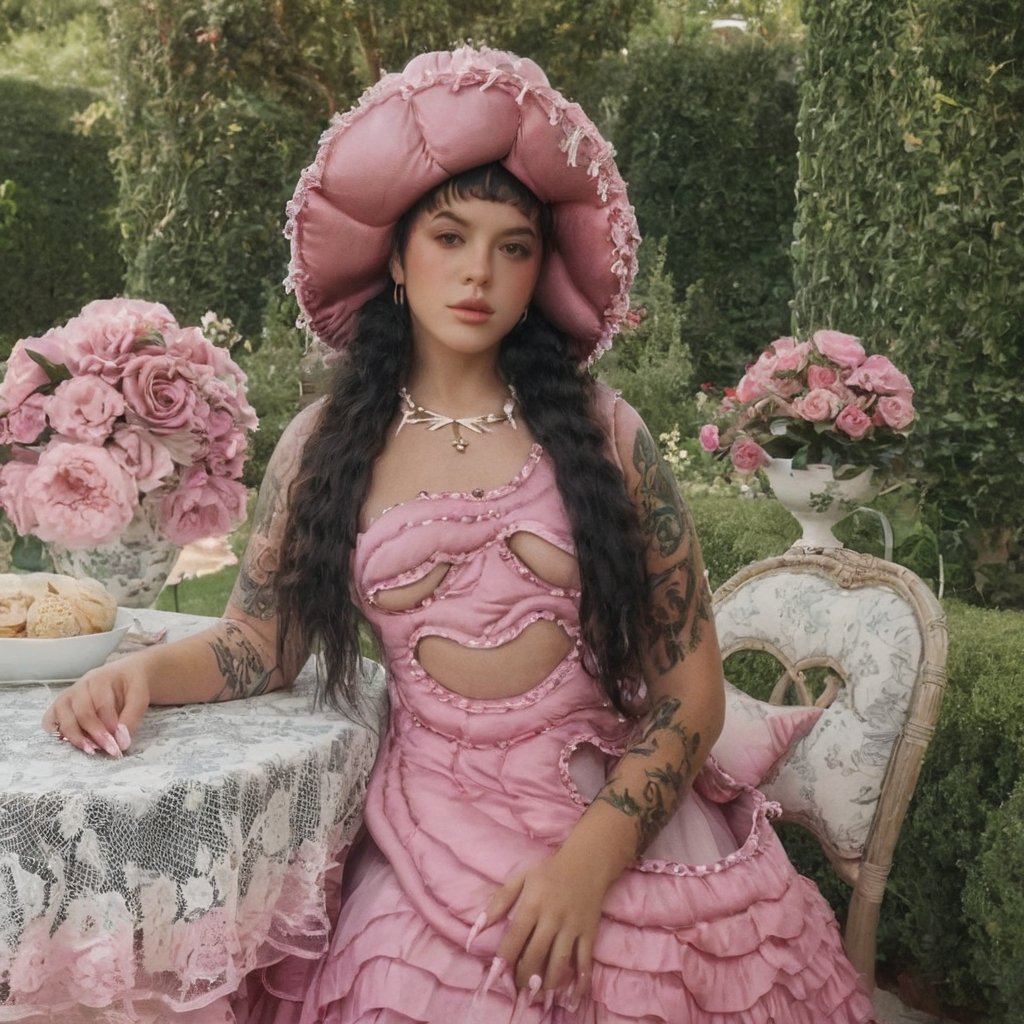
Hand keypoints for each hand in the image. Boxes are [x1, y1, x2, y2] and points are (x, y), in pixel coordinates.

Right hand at [41, 662, 150, 757]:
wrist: (125, 674)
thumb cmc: (131, 685)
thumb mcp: (140, 695)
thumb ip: (132, 717)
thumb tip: (121, 743)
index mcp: (100, 679)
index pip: (101, 705)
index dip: (110, 726)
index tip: (120, 743)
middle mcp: (80, 686)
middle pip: (81, 712)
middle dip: (95, 735)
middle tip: (110, 750)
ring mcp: (67, 696)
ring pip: (61, 717)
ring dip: (75, 737)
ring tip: (92, 750)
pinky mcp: (61, 707)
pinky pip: (49, 720)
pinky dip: (57, 733)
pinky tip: (74, 742)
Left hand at [483, 847, 607, 1000]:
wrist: (588, 861)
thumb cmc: (550, 870)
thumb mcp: (522, 876)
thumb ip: (499, 900)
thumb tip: (478, 927)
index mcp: (533, 903)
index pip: (515, 936)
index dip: (505, 958)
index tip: (497, 974)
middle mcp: (552, 917)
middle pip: (536, 954)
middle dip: (524, 976)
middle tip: (518, 987)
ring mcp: (572, 926)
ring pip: (559, 962)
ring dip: (547, 983)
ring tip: (538, 993)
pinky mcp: (589, 932)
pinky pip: (585, 961)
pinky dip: (580, 981)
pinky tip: (572, 997)